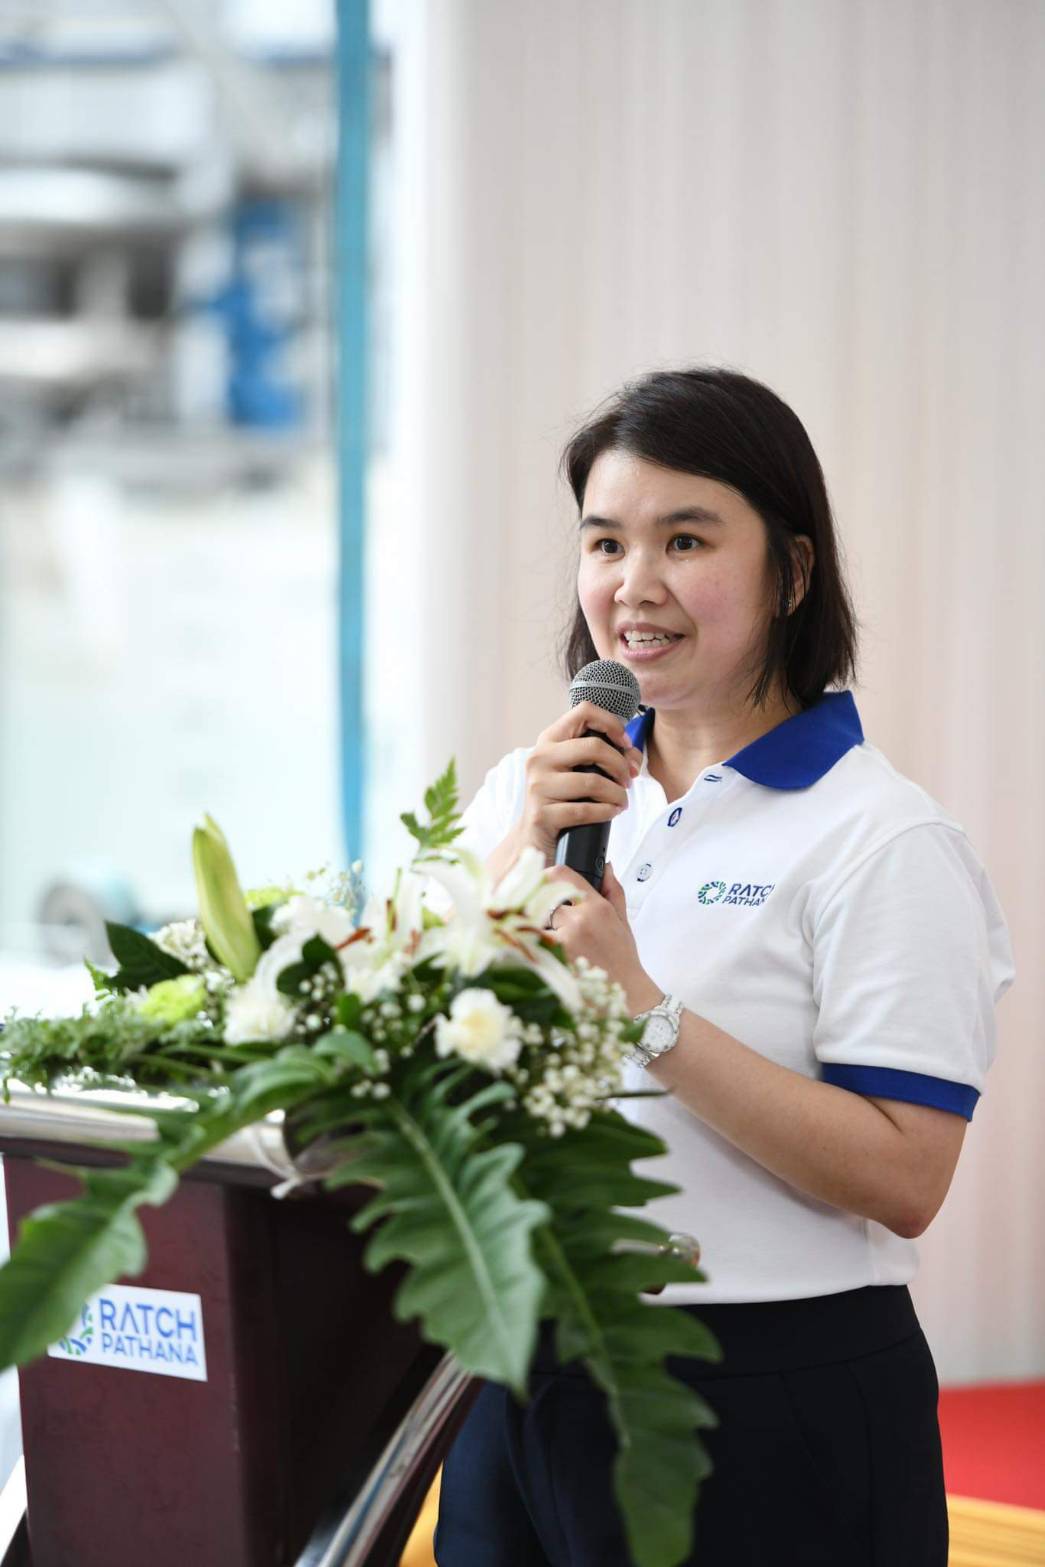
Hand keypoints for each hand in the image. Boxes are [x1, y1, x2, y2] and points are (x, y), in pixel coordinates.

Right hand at [518, 701, 642, 862]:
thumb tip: (632, 757)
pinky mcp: (541, 814)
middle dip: (620, 765)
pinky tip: (611, 812)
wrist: (533, 837)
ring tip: (622, 801)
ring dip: (617, 794)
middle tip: (628, 780)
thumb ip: (606, 757)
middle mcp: (539, 758)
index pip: (584, 711)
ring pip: (593, 782)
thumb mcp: (578, 771)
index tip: (625, 744)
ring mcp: (537, 786)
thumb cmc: (563, 799)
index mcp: (549, 740)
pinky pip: (585, 810)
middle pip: (593, 747)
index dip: (612, 724)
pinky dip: (606, 812)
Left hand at [544, 860, 658, 1013]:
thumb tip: (606, 867)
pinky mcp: (554, 961)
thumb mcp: (623, 922)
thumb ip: (612, 891)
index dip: (546, 876)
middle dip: (540, 909)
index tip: (541, 882)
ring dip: (537, 931)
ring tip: (552, 946)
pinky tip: (547, 960)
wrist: (628, 996)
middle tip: (546, 922)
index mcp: (596, 908)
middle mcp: (579, 921)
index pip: (562, 875)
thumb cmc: (623, 960)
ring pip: (534, 924)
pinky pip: (533, 947)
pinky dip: (535, 951)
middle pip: (542, 900)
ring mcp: (565, 942)